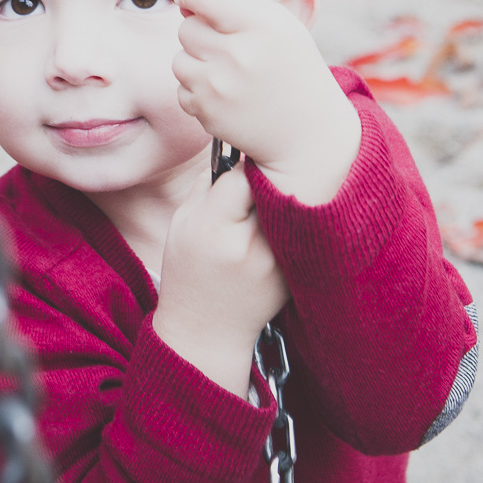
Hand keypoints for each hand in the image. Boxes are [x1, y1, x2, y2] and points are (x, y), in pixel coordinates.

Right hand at [151, 163, 289, 395]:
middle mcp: (250, 246)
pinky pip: (300, 231)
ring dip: (286, 194)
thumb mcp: (183, 222)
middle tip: (272, 164)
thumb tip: (241, 150)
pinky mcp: (293, 275)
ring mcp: (277, 263)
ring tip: (277, 191)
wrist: (207, 332)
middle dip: (271, 173)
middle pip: (274, 187)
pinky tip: (285, 219)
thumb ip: (210, 183)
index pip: (244, 174)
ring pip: (291, 207)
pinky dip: (294, 219)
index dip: (245, 161)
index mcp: (215, 229)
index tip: (246, 157)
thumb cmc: (190, 270)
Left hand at [172, 0, 360, 205]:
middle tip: (226, 45)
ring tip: (227, 72)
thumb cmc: (292, 69)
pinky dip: (198, 92)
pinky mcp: (208, 113)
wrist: (308, 132)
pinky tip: (227, 95)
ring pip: (179, 59)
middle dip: (201, 32)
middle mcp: (239, 55)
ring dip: (197, 63)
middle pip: (186, 28)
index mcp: (262, 26)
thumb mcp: (282, 25)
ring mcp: (220, 87)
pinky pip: (182, 90)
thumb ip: (237, 2)